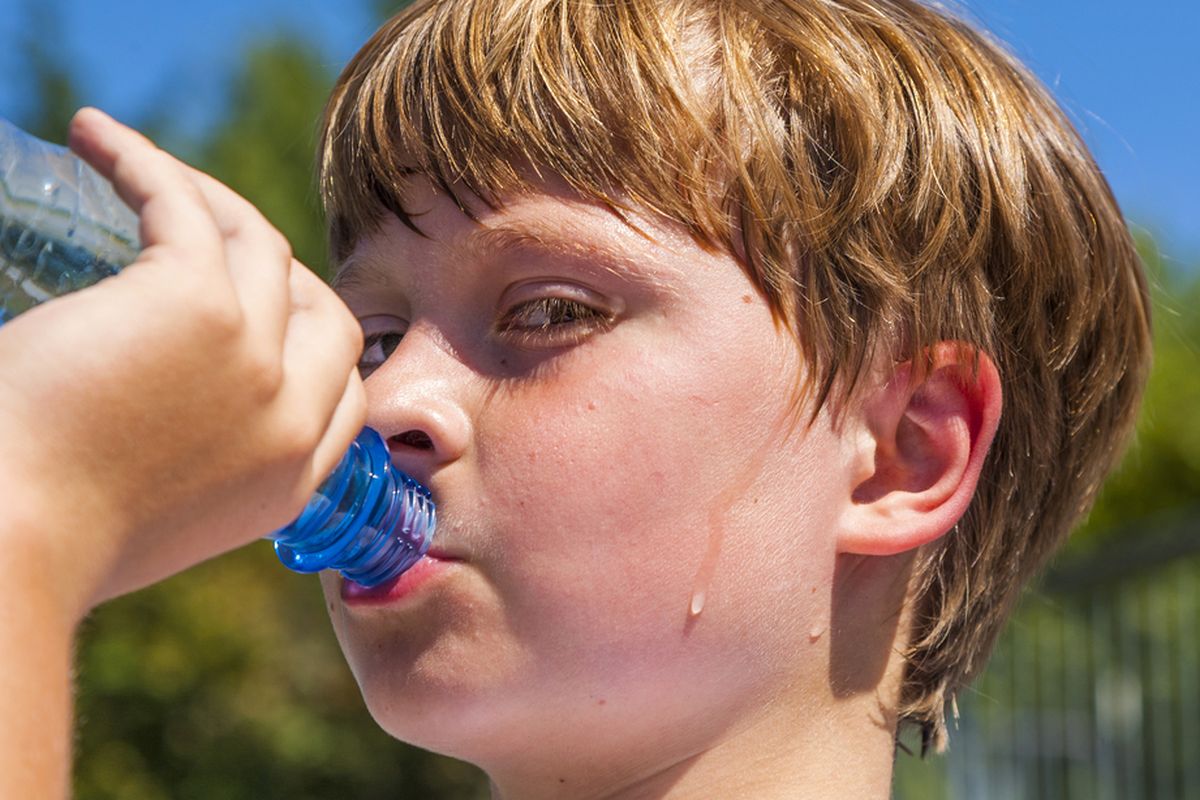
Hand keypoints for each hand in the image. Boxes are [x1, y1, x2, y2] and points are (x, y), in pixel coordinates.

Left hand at [0, 108, 364, 616]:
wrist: (11, 545)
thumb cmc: (45, 538)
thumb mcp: (161, 515)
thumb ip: (197, 464)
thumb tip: (162, 406)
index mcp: (286, 482)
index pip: (344, 394)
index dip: (310, 343)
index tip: (256, 312)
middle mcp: (289, 419)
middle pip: (328, 313)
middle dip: (278, 271)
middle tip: (202, 240)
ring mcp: (256, 359)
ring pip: (261, 244)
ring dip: (203, 195)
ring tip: (129, 168)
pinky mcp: (199, 304)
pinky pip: (184, 205)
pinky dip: (140, 160)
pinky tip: (92, 137)